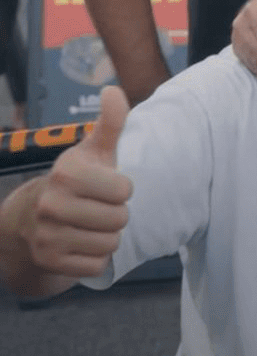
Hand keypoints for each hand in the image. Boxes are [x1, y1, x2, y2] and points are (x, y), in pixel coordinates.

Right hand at [25, 87, 131, 278]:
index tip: (108, 186)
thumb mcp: (94, 150)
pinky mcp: (49, 262)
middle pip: (119, 219)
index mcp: (66, 173)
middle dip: (117, 215)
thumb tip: (112, 90)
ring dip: (108, 236)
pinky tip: (82, 243)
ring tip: (92, 225)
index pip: (125, 190)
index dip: (123, 189)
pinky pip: (97, 265)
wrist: (32, 218)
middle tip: (99, 208)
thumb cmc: (76, 180)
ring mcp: (46, 235)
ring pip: (110, 244)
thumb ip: (110, 121)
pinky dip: (96, 258)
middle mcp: (50, 204)